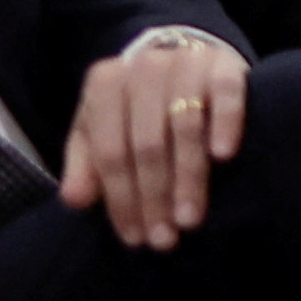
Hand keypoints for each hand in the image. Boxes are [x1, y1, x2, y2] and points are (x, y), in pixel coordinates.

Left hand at [60, 35, 248, 250]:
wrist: (185, 67)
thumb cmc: (138, 111)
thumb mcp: (104, 134)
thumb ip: (87, 167)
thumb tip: (75, 200)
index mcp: (105, 83)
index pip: (109, 150)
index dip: (120, 198)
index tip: (135, 238)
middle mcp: (144, 66)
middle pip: (147, 143)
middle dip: (154, 196)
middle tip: (164, 239)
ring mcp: (186, 62)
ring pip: (185, 125)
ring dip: (188, 177)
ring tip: (189, 219)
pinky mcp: (224, 64)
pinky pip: (225, 94)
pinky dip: (225, 124)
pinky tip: (222, 156)